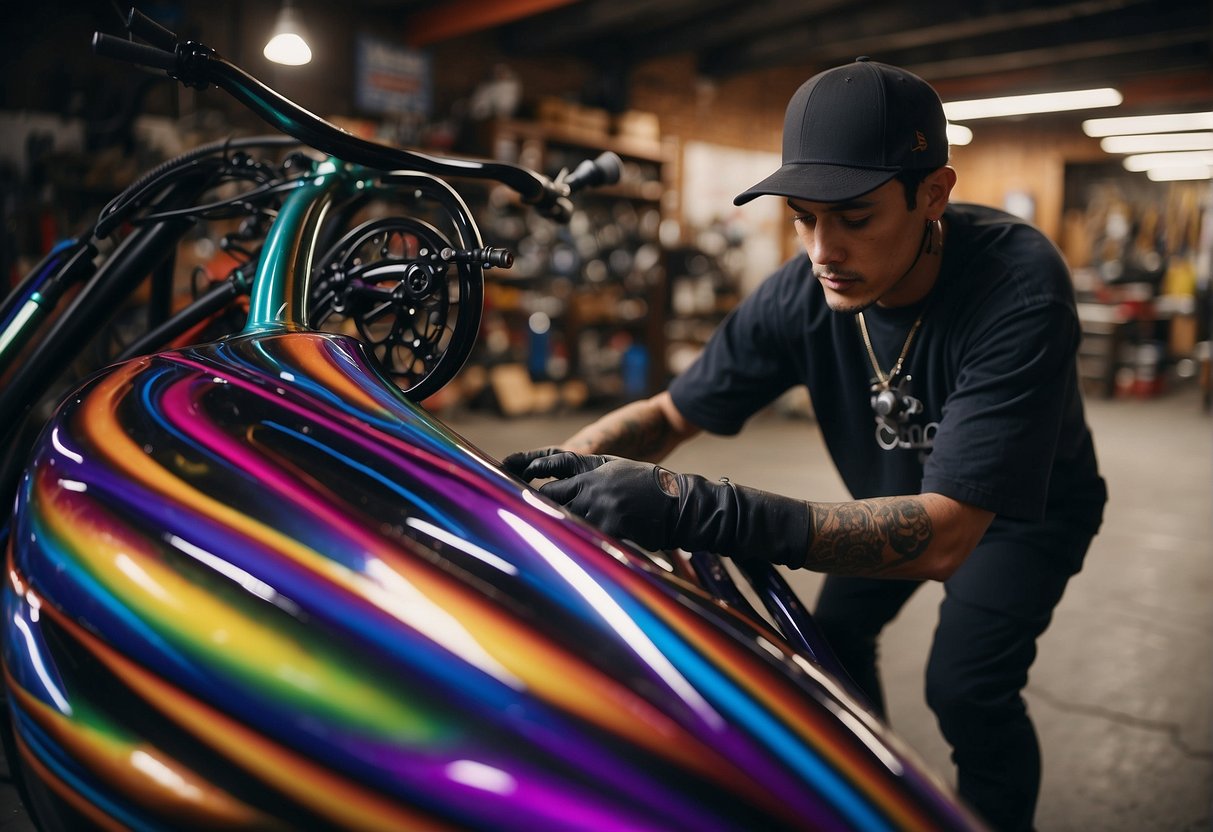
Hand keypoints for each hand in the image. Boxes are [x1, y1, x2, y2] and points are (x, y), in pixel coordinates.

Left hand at [506, 449, 812, 565]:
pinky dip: (571, 541)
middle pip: (551, 490)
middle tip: (505, 505)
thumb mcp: (627, 475)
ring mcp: (603, 501)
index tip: (507, 466)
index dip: (531, 463)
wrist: (692, 505)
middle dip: (530, 499)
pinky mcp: (612, 522)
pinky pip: (583, 533)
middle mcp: (597, 480)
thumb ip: (598, 480)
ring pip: (562, 512)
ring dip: (546, 523)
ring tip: (523, 535)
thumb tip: (571, 492)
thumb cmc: (661, 494)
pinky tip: (557, 551)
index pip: (557, 460)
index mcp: (601, 465)